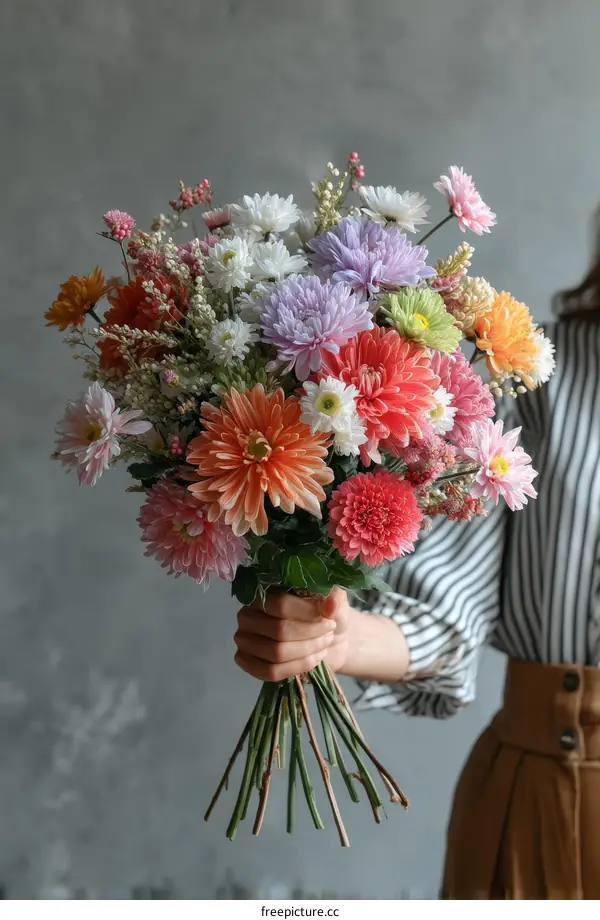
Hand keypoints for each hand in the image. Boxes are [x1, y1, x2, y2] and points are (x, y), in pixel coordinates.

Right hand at [234, 587, 351, 680]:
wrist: (328, 636)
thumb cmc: (326, 612)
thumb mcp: (334, 598)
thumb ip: (333, 596)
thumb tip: (329, 605)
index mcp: (264, 591)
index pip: (281, 604)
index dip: (307, 613)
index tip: (329, 617)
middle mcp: (248, 614)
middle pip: (279, 631)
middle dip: (310, 634)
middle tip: (328, 631)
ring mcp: (245, 639)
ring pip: (276, 653)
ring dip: (307, 651)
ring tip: (323, 644)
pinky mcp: (249, 662)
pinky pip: (270, 671)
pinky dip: (297, 667)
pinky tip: (313, 659)